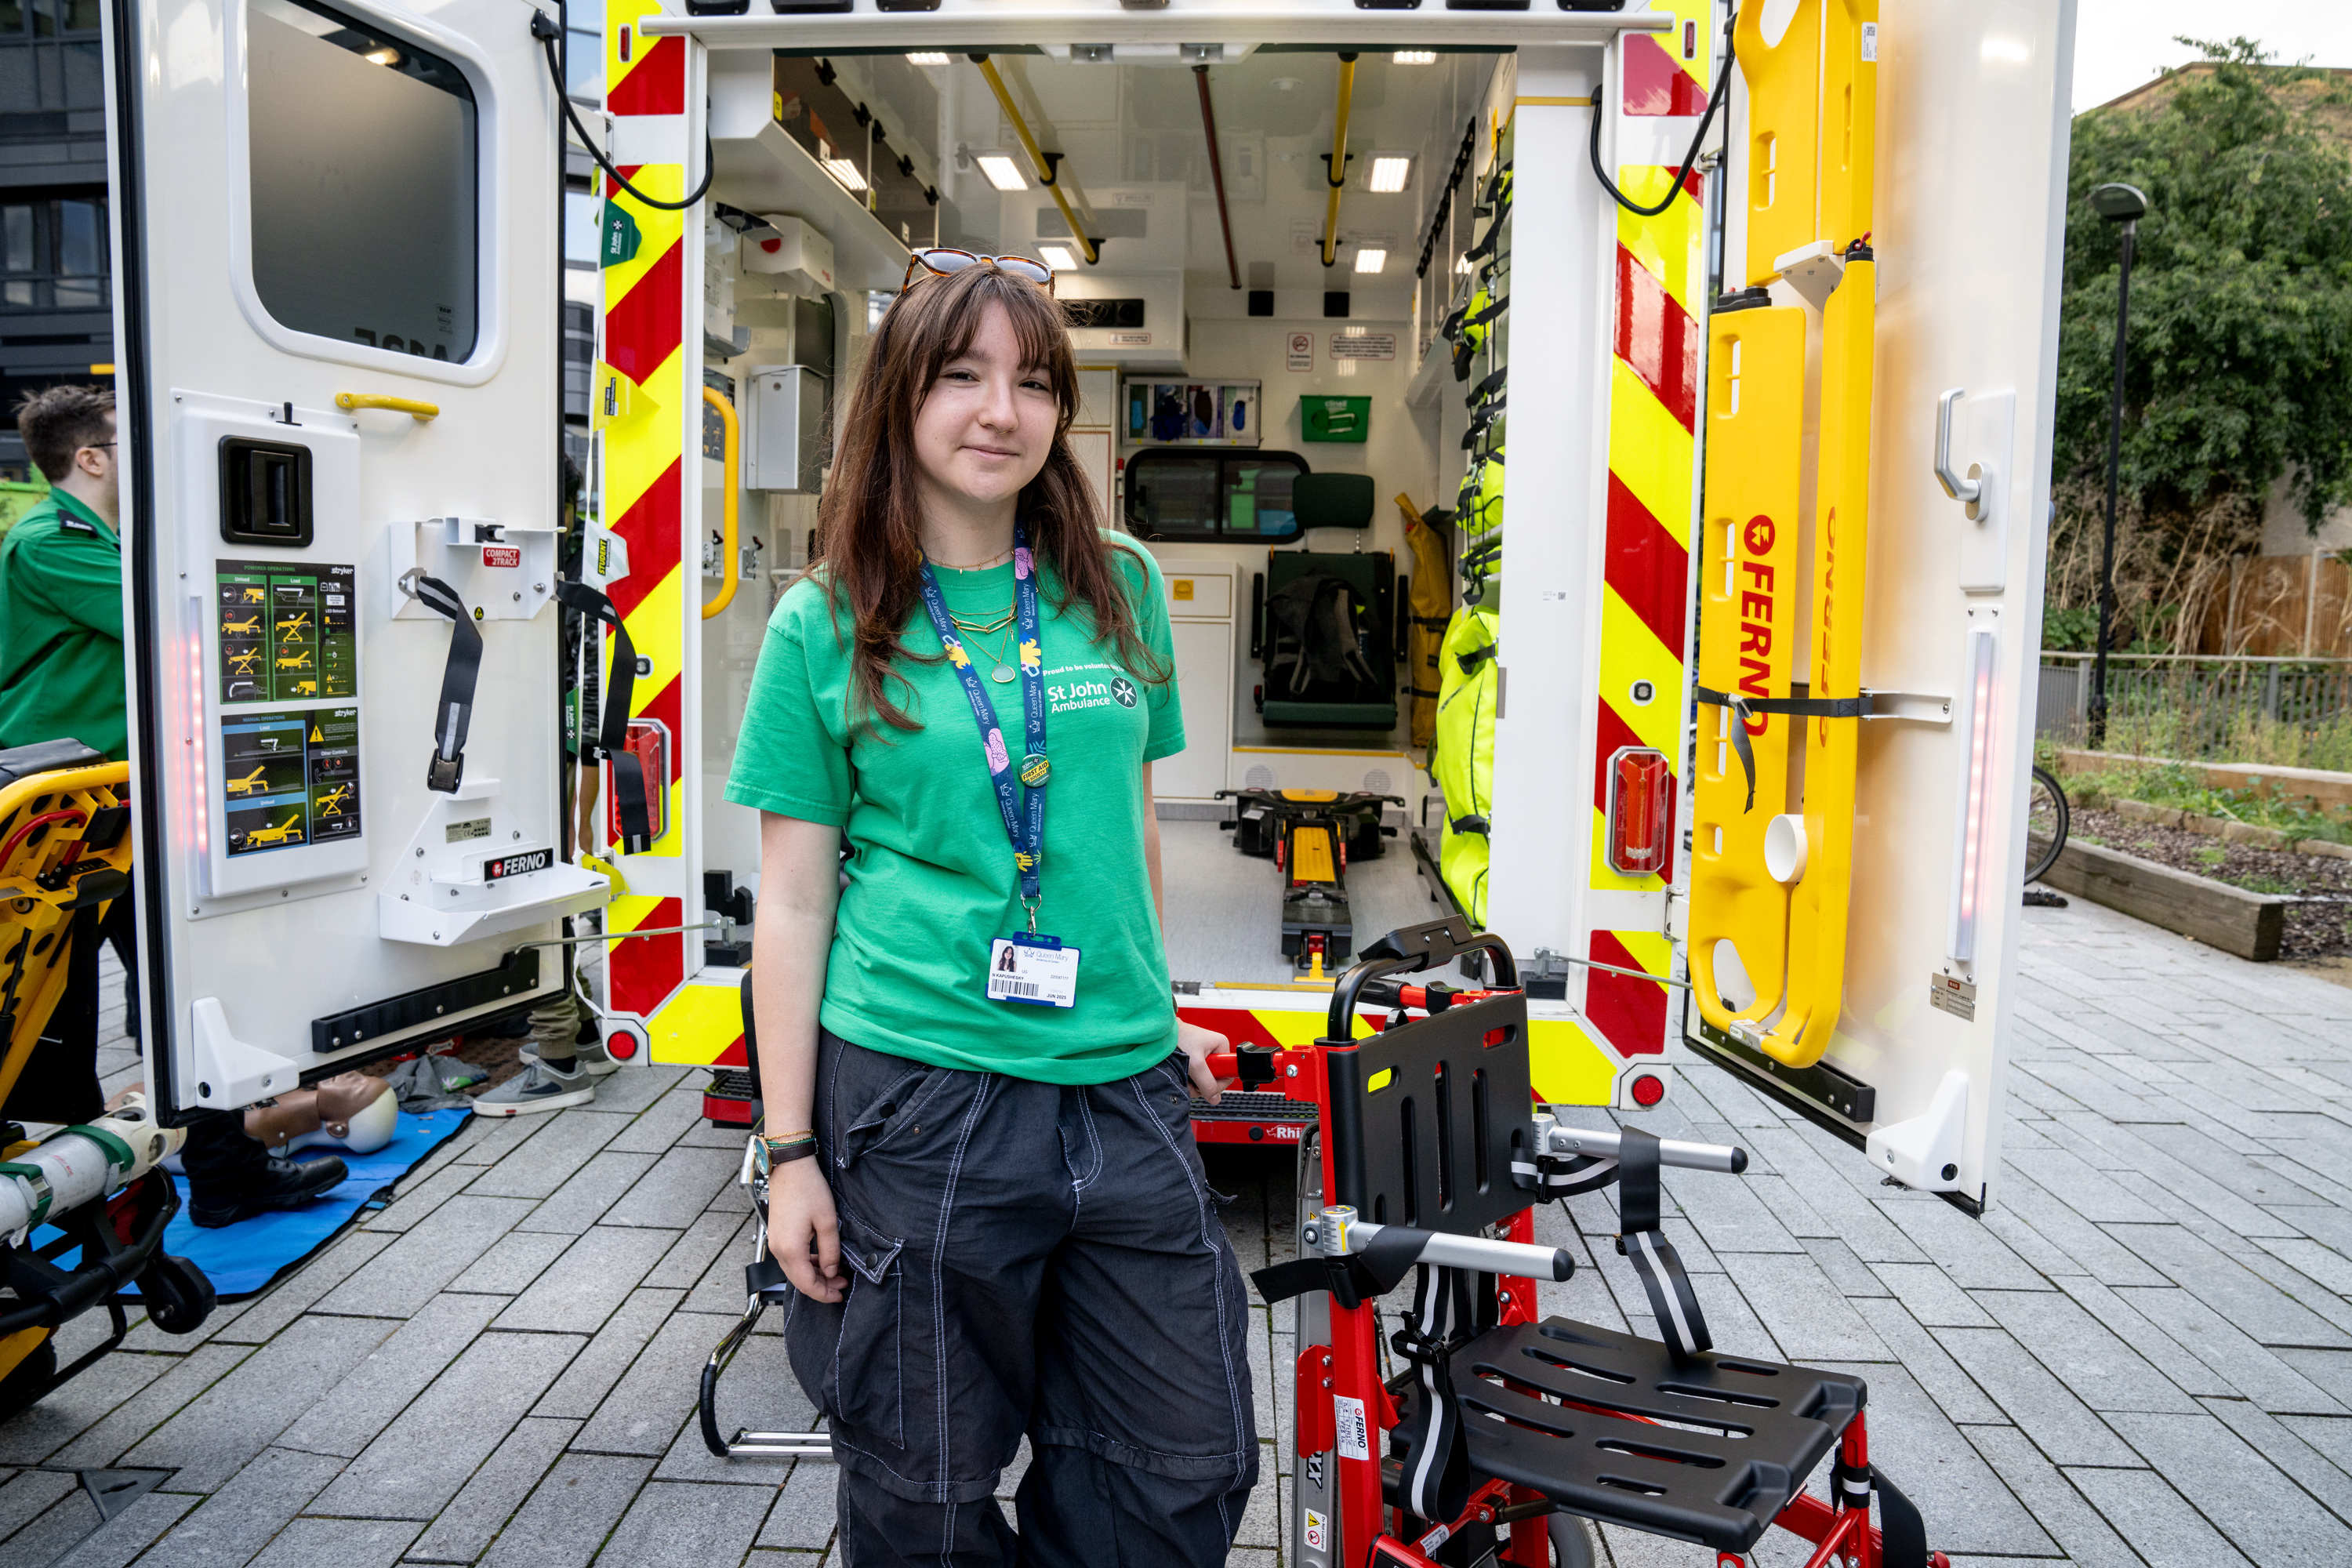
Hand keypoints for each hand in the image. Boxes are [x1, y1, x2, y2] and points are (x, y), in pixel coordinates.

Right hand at [768, 1156, 844, 1302]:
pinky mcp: (778, 1235)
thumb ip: (830, 1250)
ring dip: (815, 1275)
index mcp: (791, 1249)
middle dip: (821, 1286)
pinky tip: (822, 1260)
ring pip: (795, 1270)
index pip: (807, 1284)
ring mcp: (776, 1242)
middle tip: (842, 1284)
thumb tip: (832, 1271)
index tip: (840, 1295)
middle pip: (799, 1280)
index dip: (824, 1294)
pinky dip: (807, 1264)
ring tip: (836, 1273)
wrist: (790, 1167)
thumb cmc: (808, 1188)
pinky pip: (792, 1258)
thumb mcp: (827, 1221)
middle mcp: (779, 1249)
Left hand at [1177, 1017, 1236, 1106]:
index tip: (1205, 1084)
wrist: (1160, 1034)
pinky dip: (1188, 1079)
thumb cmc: (1177, 1039)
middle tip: (1191, 1081)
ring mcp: (1204, 1056)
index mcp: (1221, 1046)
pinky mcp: (1194, 1060)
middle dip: (1202, 1085)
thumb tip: (1215, 1098)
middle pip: (1215, 1079)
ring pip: (1204, 1079)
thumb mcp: (1195, 1064)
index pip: (1228, 1073)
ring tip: (1183, 1077)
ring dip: (1193, 1084)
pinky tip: (1181, 1075)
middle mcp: (1214, 1050)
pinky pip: (1195, 1076)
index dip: (1217, 1084)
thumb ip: (1207, 1083)